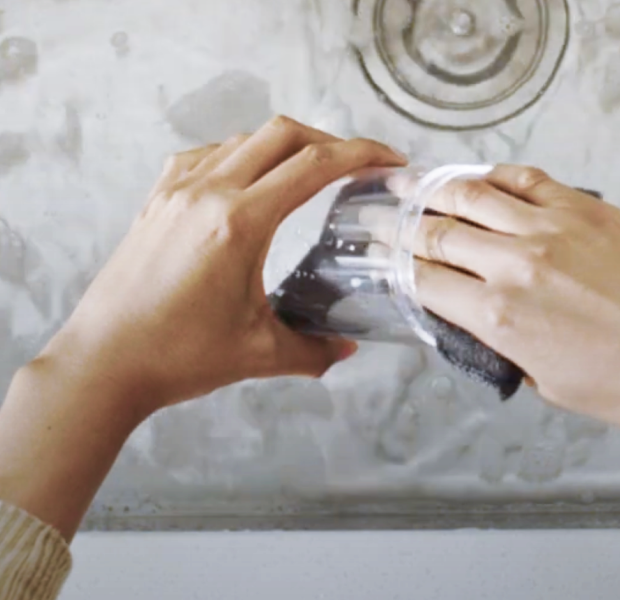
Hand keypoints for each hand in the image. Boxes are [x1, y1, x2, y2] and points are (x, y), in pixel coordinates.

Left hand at [43, 116, 405, 413]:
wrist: (103, 363)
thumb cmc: (177, 357)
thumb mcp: (259, 354)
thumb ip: (314, 350)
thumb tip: (345, 348)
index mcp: (239, 223)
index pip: (313, 166)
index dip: (361, 155)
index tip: (389, 160)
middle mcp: (207, 192)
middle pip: (282, 134)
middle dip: (330, 142)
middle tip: (357, 165)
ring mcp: (176, 191)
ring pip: (244, 139)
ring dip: (285, 146)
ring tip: (310, 173)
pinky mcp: (156, 200)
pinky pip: (206, 154)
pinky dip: (241, 154)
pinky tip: (248, 180)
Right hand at [401, 165, 619, 436]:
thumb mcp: (542, 381)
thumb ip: (499, 342)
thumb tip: (475, 317)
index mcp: (497, 316)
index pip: (423, 278)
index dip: (393, 263)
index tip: (378, 252)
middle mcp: (514, 264)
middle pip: (437, 231)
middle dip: (399, 223)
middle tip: (380, 214)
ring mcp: (551, 228)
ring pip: (473, 194)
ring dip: (433, 187)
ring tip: (410, 179)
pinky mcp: (586, 208)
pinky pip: (528, 179)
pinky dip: (495, 175)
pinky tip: (480, 177)